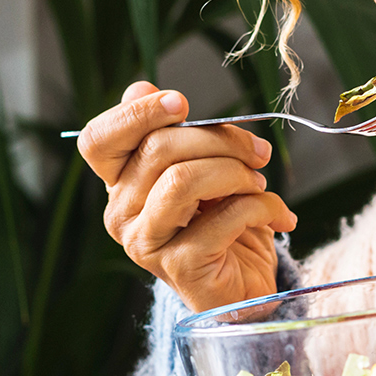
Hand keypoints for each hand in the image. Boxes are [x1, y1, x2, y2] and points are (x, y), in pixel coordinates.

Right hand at [78, 82, 297, 312]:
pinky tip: (278, 215)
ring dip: (236, 171)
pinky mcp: (179, 268)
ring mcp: (146, 243)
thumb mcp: (202, 166)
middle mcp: (121, 214)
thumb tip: (142, 87)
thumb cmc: (224, 222)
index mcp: (120, 182)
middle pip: (157, 148)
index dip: (135, 114)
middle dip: (220, 139)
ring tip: (260, 182)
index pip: (97, 140)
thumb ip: (175, 132)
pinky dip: (262, 206)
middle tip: (257, 151)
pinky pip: (222, 218)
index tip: (182, 103)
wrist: (245, 288)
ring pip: (183, 180)